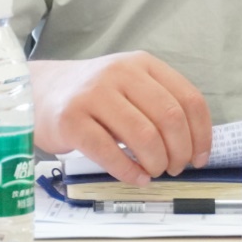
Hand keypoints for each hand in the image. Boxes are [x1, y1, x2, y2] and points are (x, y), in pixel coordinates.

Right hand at [30, 52, 211, 185]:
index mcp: (142, 64)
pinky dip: (129, 171)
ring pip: (143, 135)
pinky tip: (136, 177)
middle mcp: (120, 73)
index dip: (201, 134)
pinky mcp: (71, 119)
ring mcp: (94, 94)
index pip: (188, 99)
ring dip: (156, 162)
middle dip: (180, 151)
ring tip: (154, 172)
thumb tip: (193, 147)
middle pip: (169, 117)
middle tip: (175, 168)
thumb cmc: (95, 96)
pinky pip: (109, 151)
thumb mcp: (130, 86)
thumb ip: (160, 105)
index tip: (199, 158)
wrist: (40, 92)